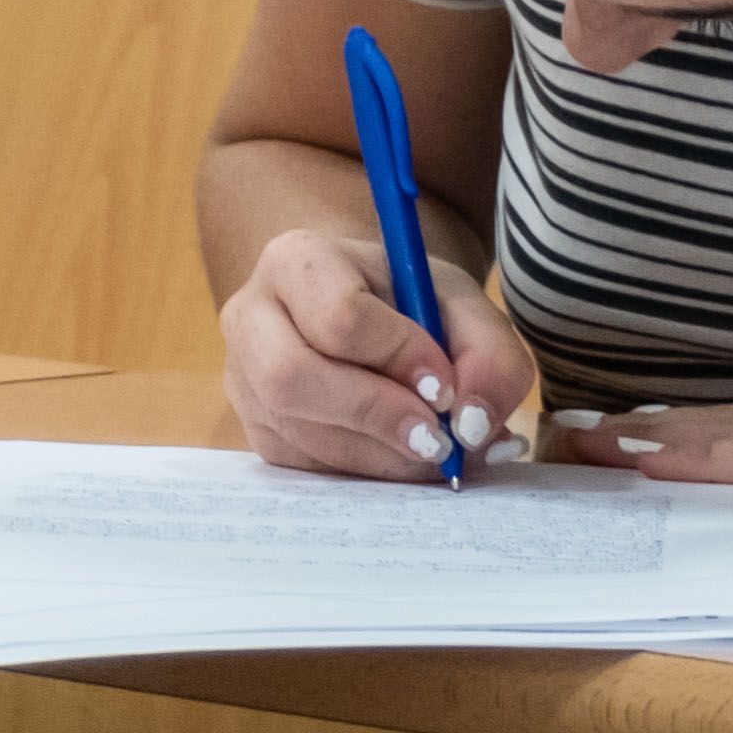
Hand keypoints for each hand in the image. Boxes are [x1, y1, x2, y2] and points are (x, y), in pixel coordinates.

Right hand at [222, 229, 540, 482]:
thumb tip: (470, 426)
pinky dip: (366, 472)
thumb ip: (488, 355)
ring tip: (435, 450)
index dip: (398, 357)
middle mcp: (251, 317)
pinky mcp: (257, 431)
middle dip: (376, 416)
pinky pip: (305, 466)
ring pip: (299, 432)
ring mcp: (244, 380)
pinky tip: (403, 457)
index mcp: (296, 261)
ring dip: (379, 455)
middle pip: (292, 379)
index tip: (444, 384)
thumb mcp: (462, 304)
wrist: (367, 309)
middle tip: (438, 439)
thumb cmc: (410, 299)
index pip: (338, 315)